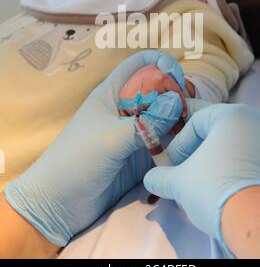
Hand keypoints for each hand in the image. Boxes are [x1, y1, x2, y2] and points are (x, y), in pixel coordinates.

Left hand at [4, 51, 182, 246]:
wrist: (58, 203)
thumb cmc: (78, 160)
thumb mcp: (113, 138)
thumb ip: (147, 122)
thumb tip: (178, 102)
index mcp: (113, 92)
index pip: (140, 63)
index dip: (160, 63)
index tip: (177, 78)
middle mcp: (126, 108)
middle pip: (157, 88)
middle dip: (176, 91)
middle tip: (191, 106)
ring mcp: (134, 131)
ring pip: (164, 115)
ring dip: (179, 117)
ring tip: (193, 126)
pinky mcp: (139, 153)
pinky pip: (163, 139)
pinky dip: (176, 139)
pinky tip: (187, 145)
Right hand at [144, 103, 259, 254]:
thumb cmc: (215, 188)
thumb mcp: (181, 182)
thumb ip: (162, 176)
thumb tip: (151, 178)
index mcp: (232, 114)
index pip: (197, 121)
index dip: (181, 144)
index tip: (175, 165)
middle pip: (223, 131)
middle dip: (204, 151)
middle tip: (193, 172)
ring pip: (244, 144)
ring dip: (226, 160)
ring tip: (216, 183)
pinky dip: (248, 169)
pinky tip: (240, 189)